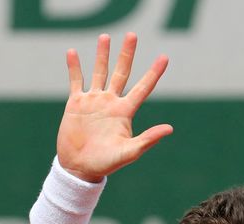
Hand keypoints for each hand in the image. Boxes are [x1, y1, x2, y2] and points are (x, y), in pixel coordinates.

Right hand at [56, 33, 172, 181]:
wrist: (80, 168)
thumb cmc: (106, 163)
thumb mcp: (129, 152)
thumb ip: (148, 139)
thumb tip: (170, 128)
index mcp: (125, 112)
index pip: (143, 88)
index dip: (154, 73)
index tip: (164, 57)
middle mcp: (111, 103)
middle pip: (121, 73)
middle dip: (127, 54)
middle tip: (132, 35)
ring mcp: (94, 101)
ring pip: (99, 72)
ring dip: (102, 55)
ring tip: (105, 37)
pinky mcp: (76, 104)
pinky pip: (76, 81)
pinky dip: (75, 67)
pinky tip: (73, 52)